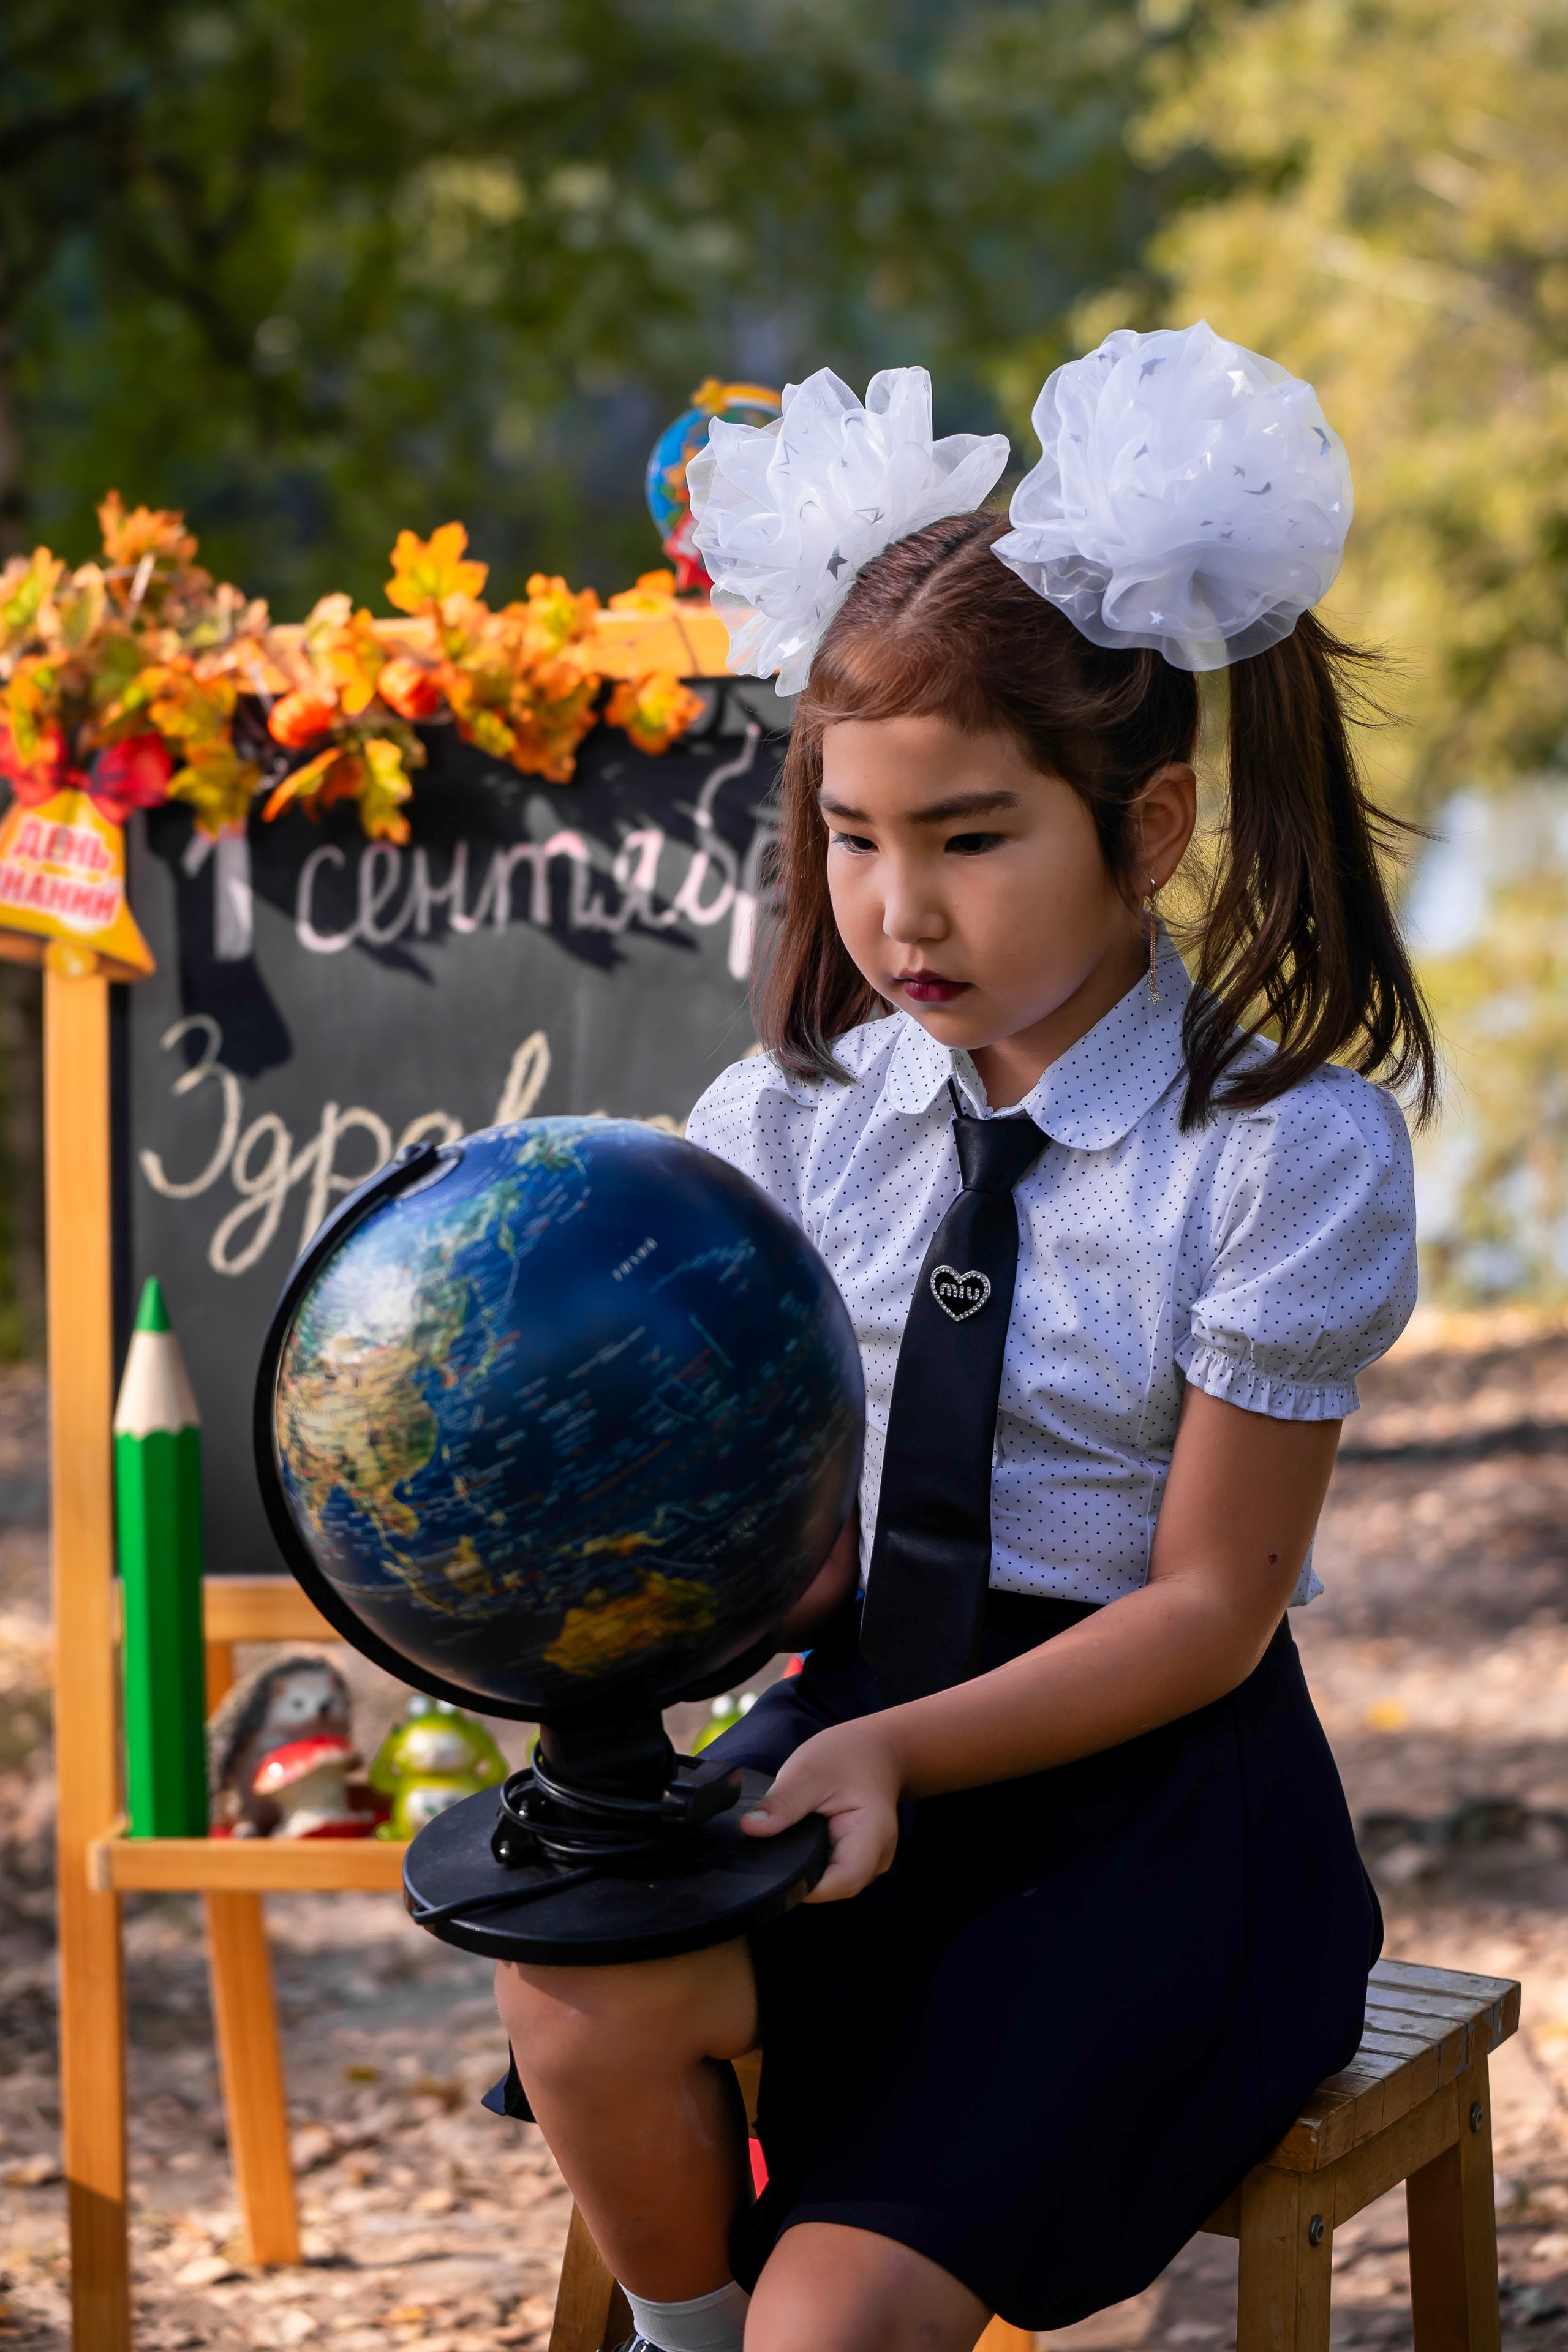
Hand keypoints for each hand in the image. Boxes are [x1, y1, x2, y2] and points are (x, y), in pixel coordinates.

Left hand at [739, 1720, 900, 1901]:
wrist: (874, 1750)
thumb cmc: (847, 1756)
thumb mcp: (809, 1772)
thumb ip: (782, 1803)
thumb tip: (749, 1828)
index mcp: (873, 1834)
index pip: (842, 1881)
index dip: (805, 1885)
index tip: (773, 1867)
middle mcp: (877, 1857)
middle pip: (834, 1886)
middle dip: (800, 1874)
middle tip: (775, 1844)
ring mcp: (869, 1862)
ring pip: (831, 1882)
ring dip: (806, 1866)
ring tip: (791, 1836)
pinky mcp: (856, 1859)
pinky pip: (831, 1871)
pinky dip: (812, 1859)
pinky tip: (801, 1840)